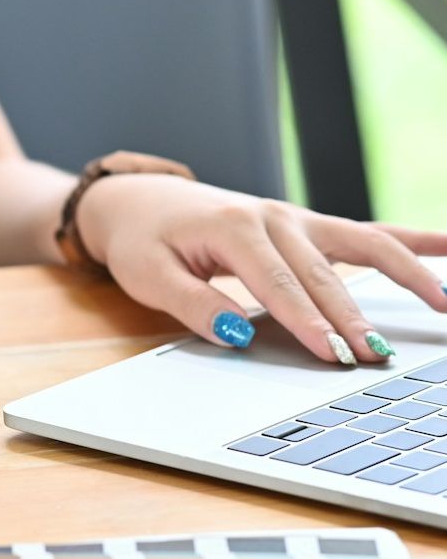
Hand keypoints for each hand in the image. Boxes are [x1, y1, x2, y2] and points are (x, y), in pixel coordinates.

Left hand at [76, 172, 446, 363]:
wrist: (141, 200)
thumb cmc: (144, 239)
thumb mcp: (148, 274)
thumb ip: (192, 303)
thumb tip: (236, 333)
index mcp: (231, 227)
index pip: (277, 283)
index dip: (306, 322)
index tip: (332, 355)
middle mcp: (270, 217)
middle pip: (321, 274)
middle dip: (351, 317)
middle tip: (377, 358)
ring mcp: (293, 219)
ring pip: (359, 244)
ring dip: (401, 273)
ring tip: (442, 305)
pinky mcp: (305, 226)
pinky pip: (363, 231)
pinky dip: (408, 239)